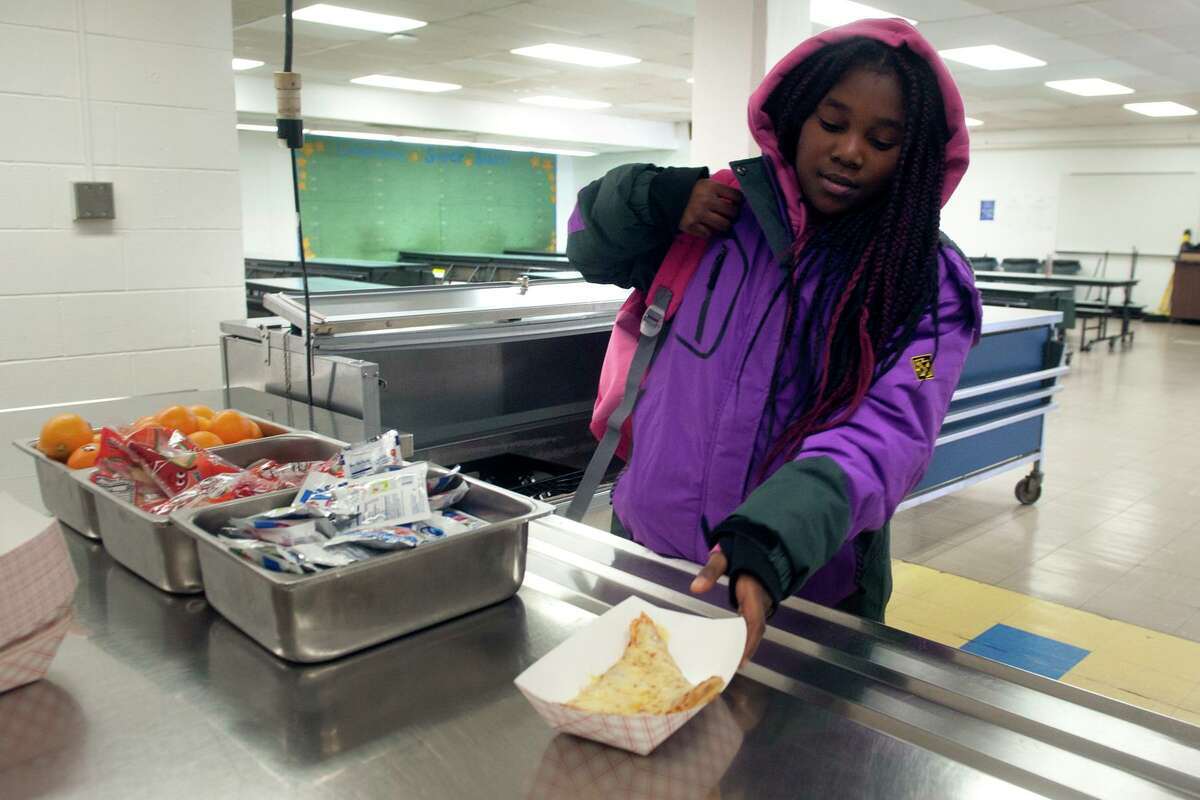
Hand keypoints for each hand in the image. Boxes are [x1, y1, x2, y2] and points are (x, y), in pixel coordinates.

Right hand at [679, 179, 742, 237]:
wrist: (668, 196)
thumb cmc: (693, 191)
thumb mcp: (707, 184)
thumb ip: (721, 191)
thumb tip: (740, 202)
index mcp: (711, 187)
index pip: (736, 196)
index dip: (739, 201)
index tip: (736, 204)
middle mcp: (706, 200)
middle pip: (732, 212)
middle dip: (732, 215)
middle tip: (728, 215)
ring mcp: (698, 213)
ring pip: (723, 225)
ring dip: (723, 225)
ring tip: (720, 223)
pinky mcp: (690, 225)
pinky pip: (708, 234)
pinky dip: (708, 232)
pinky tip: (705, 226)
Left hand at [690, 549, 768, 666]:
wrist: (758, 547)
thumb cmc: (739, 553)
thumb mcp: (723, 558)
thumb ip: (710, 571)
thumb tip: (695, 588)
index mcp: (754, 593)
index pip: (755, 622)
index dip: (749, 641)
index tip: (741, 658)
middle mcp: (761, 603)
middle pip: (756, 632)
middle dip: (746, 650)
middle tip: (731, 668)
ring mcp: (761, 606)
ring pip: (756, 631)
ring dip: (746, 647)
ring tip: (730, 664)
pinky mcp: (756, 607)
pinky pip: (752, 626)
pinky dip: (744, 639)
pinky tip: (732, 650)